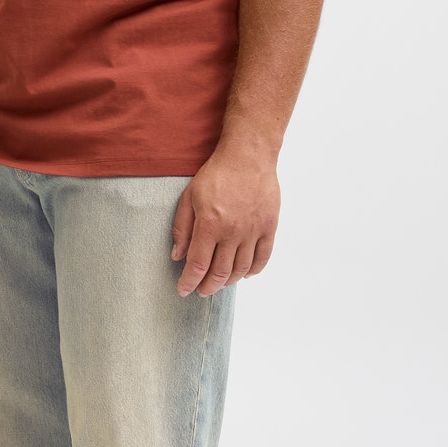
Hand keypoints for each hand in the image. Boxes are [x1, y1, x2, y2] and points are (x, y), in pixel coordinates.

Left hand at [171, 145, 280, 297]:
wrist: (248, 156)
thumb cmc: (216, 174)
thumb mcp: (189, 197)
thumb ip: (182, 228)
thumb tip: (178, 255)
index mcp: (210, 224)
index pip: (198, 265)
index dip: (189, 282)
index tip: (184, 289)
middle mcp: (233, 232)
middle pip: (220, 272)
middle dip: (208, 286)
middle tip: (201, 290)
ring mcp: (253, 231)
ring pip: (241, 269)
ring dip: (229, 281)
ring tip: (220, 282)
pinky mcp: (269, 227)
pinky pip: (263, 257)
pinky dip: (253, 271)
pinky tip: (245, 274)